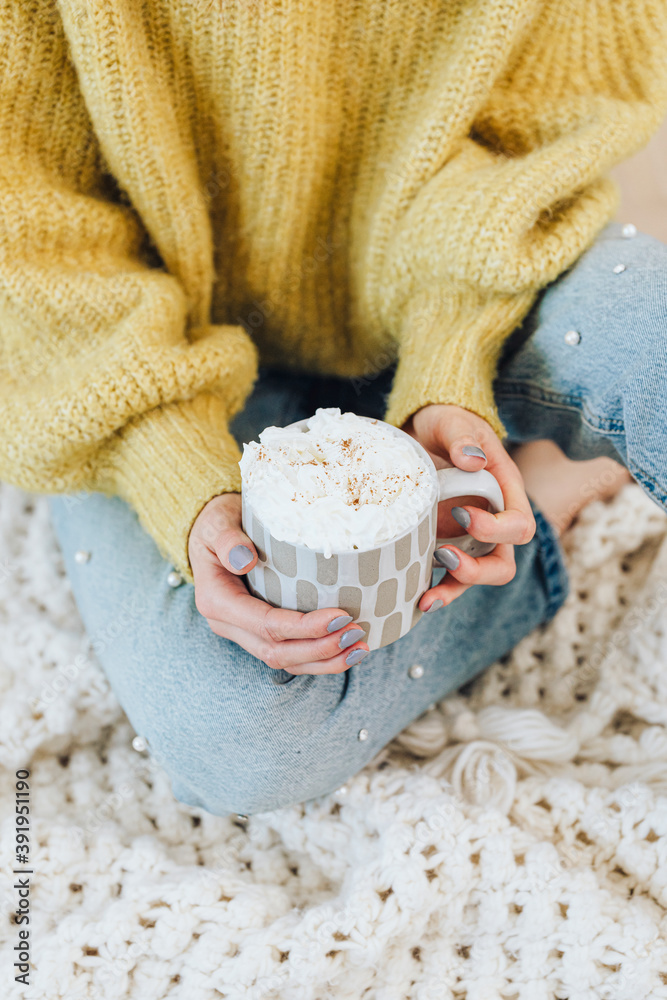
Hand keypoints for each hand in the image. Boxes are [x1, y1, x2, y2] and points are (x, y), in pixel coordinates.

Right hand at [188, 493, 368, 673]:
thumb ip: (227, 539)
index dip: (304, 627)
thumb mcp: (216, 523)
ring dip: (323, 660)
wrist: (212, 532)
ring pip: (284, 661)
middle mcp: (228, 625)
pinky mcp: (259, 633)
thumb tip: (245, 559)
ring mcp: (243, 633)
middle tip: (356, 634)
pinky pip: (289, 655)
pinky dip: (318, 658)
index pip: (265, 625)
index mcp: (216, 601)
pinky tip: (346, 650)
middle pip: (276, 652)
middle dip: (320, 649)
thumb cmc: (217, 523)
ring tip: (359, 648)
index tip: (340, 616)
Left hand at [402, 404, 535, 610]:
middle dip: (478, 570)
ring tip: (427, 598)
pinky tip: (415, 599)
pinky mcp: (443, 544)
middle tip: (444, 556)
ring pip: (476, 578)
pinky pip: (447, 576)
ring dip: (455, 590)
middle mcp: (491, 520)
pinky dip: (435, 590)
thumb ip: (461, 437)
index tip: (462, 513)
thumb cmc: (444, 423)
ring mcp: (467, 538)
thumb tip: (472, 460)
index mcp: (505, 491)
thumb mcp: (451, 421)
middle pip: (503, 562)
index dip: (496, 529)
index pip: (519, 524)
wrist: (420, 431)